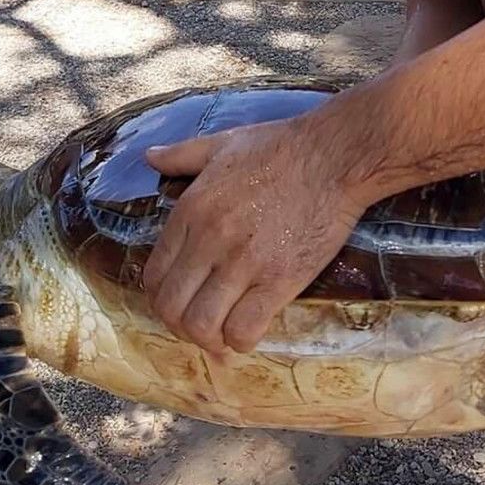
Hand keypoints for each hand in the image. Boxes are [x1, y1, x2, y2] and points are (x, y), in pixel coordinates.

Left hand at [143, 115, 367, 354]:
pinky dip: (241, 341)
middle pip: (171, 307)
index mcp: (191, 210)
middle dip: (180, 326)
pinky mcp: (279, 280)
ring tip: (222, 336)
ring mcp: (244, 263)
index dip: (160, 299)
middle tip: (200, 327)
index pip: (154, 275)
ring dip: (209, 340)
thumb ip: (182, 155)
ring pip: (202, 325)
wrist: (334, 156)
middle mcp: (209, 240)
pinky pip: (244, 329)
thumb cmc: (281, 147)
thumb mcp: (223, 144)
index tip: (179, 303)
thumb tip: (150, 157)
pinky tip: (249, 332)